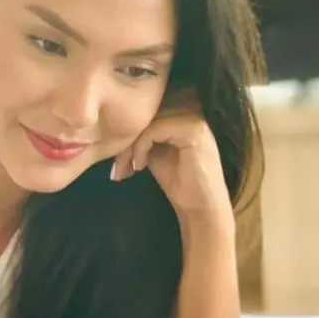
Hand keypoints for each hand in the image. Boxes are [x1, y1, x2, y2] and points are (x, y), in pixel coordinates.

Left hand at [111, 96, 233, 230]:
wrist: (201, 208)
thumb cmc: (180, 183)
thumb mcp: (155, 152)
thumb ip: (144, 135)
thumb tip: (118, 128)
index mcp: (183, 112)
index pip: (146, 113)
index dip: (127, 135)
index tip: (118, 163)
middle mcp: (191, 109)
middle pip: (145, 115)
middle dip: (124, 142)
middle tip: (117, 169)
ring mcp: (193, 118)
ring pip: (147, 122)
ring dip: (129, 148)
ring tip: (124, 170)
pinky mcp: (192, 130)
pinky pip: (153, 130)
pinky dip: (140, 149)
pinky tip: (140, 167)